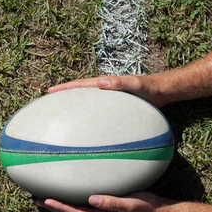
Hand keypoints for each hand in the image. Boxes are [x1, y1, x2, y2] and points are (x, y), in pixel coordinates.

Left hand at [35, 192, 170, 211]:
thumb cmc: (143, 207)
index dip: (60, 207)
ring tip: (45, 198)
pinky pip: (83, 203)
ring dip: (60, 204)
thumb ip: (111, 202)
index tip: (45, 200)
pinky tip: (69, 193)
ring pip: (75, 208)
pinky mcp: (105, 205)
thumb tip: (91, 199)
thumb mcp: (129, 205)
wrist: (155, 211)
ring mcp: (101, 211)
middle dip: (53, 207)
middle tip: (35, 199)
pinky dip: (72, 199)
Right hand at [48, 75, 167, 107]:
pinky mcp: (117, 108)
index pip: (81, 85)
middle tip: (48, 107)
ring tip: (61, 119)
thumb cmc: (150, 87)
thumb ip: (122, 83)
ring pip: (88, 104)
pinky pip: (99, 113)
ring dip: (75, 108)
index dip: (64, 88)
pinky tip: (88, 129)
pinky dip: (90, 118)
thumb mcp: (136, 84)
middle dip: (64, 99)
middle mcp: (105, 90)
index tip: (49, 92)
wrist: (163, 92)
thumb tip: (101, 82)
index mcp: (105, 84)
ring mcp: (110, 100)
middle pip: (80, 95)